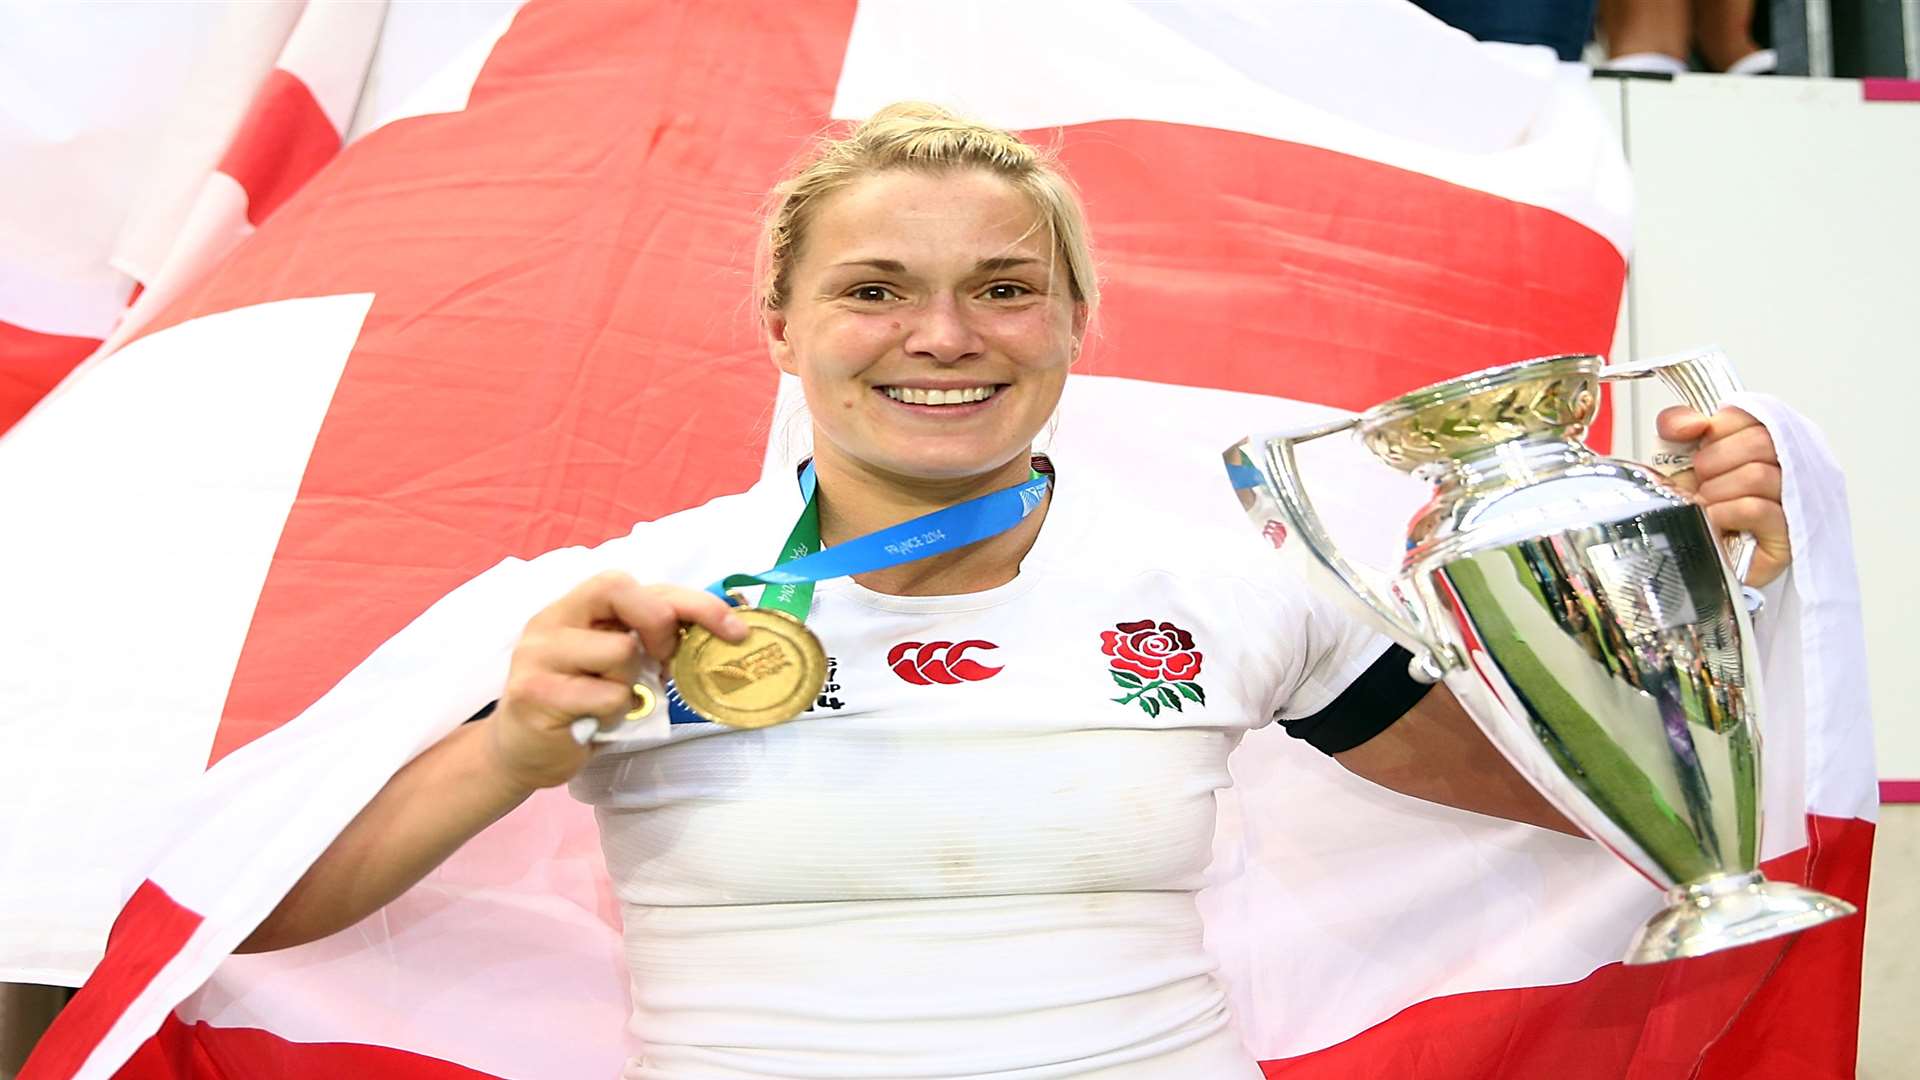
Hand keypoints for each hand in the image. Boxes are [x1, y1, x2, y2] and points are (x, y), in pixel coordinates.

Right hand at [488, 571, 746, 789]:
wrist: (520, 755)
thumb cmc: (578, 706)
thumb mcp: (613, 664)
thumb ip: (645, 639)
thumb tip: (712, 632)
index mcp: (573, 607)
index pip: (635, 583)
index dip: (690, 600)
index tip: (733, 629)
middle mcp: (551, 621)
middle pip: (621, 590)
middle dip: (658, 625)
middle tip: (662, 662)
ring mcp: (538, 655)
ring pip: (621, 652)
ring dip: (629, 687)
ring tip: (606, 704)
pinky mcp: (535, 693)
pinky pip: (605, 697)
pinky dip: (613, 715)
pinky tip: (591, 724)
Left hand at [1657, 406, 1789, 587]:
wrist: (1692, 556)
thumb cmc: (1695, 507)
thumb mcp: (1678, 458)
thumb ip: (1679, 427)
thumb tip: (1690, 423)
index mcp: (1767, 442)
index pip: (1752, 414)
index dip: (1717, 429)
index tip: (1699, 448)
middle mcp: (1791, 467)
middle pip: (1760, 442)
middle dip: (1714, 462)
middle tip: (1701, 483)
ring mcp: (1795, 502)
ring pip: (1758, 475)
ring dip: (1717, 491)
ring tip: (1706, 506)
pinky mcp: (1789, 537)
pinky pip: (1757, 509)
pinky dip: (1726, 513)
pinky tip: (1716, 522)